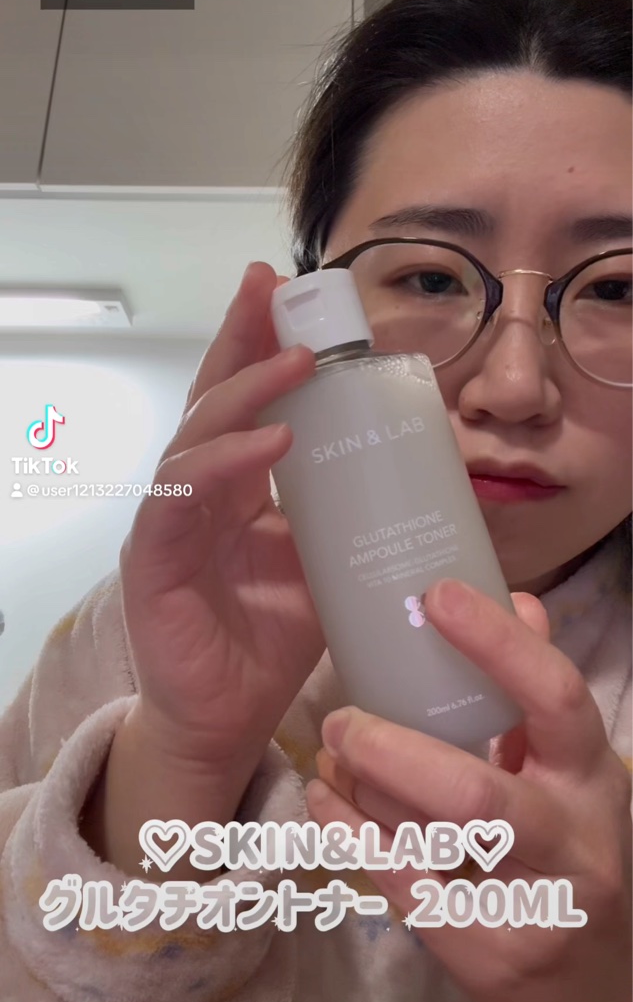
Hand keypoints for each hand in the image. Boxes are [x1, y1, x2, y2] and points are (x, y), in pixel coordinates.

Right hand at [118, 261, 324, 806]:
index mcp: (238, 486)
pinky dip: (226, 462)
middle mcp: (200, 489)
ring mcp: (172, 518)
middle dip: (239, 335)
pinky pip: (184, 495)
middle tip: (267, 284)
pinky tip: (270, 441)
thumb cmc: (271, 639)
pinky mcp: (154, 557)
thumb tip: (420, 475)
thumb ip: (349, 517)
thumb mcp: (328, 565)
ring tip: (293, 361)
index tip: (288, 293)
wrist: (226, 717)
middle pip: (212, 395)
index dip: (259, 343)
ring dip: (243, 391)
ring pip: (197, 433)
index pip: (243, 400)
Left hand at [306, 579, 632, 1001]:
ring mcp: (534, 903)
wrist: (588, 979)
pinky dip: (350, 836)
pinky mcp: (488, 953)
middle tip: (341, 719)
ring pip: (432, 840)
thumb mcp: (566, 768)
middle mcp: (573, 838)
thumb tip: (520, 597)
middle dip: (390, 748)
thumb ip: (535, 692)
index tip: (436, 595)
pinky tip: (324, 804)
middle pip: (474, 790)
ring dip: (365, 790)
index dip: (496, 642)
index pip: (554, 695)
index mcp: (589, 772)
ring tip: (330, 755)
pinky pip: (404, 885)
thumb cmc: (563, 847)